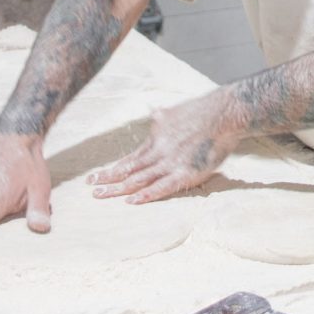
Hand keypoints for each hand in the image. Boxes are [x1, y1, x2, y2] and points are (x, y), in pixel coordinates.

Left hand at [86, 107, 236, 202]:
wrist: (223, 113)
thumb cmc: (201, 111)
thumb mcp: (173, 111)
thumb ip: (161, 117)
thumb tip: (153, 113)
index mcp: (155, 139)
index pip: (129, 159)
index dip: (112, 169)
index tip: (95, 177)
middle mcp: (159, 151)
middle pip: (129, 170)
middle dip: (109, 180)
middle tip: (91, 189)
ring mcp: (172, 163)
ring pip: (140, 178)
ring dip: (119, 188)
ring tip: (100, 195)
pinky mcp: (187, 172)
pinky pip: (163, 187)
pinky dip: (147, 195)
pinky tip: (131, 201)